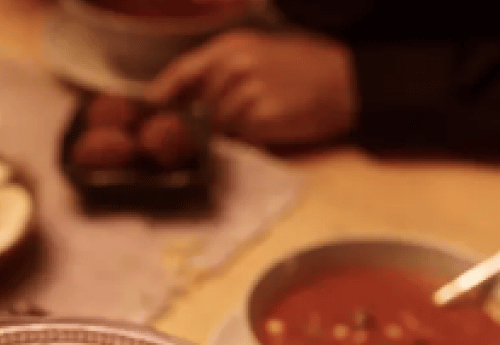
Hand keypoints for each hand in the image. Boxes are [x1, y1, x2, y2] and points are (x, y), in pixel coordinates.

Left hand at [148, 30, 356, 147]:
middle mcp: (233, 66)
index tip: (150, 116)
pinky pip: (238, 138)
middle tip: (210, 131)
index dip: (161, 98)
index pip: (178, 74)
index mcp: (229, 46)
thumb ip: (219, 71)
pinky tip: (264, 131)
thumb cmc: (305, 67)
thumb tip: (183, 98)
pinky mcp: (261, 117)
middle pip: (194, 106)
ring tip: (252, 125)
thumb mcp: (258, 52)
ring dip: (224, 134)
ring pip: (215, 126)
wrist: (349, 81)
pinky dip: (244, 142)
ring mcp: (246, 91)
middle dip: (196, 123)